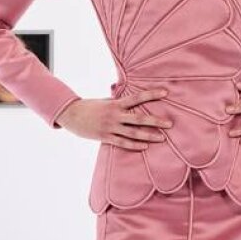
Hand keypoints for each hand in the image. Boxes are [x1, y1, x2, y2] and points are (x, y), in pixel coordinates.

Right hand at [56, 87, 172, 150]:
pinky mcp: (105, 137)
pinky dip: (134, 145)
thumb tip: (130, 98)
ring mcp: (110, 127)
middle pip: (139, 118)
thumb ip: (118, 100)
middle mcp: (115, 115)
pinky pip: (123, 143)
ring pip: (133, 133)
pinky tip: (145, 146)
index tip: (165, 93)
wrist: (71, 114)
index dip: (151, 94)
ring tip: (162, 138)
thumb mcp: (105, 100)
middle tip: (170, 124)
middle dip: (155, 121)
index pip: (137, 97)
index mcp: (116, 103)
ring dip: (149, 136)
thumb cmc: (90, 106)